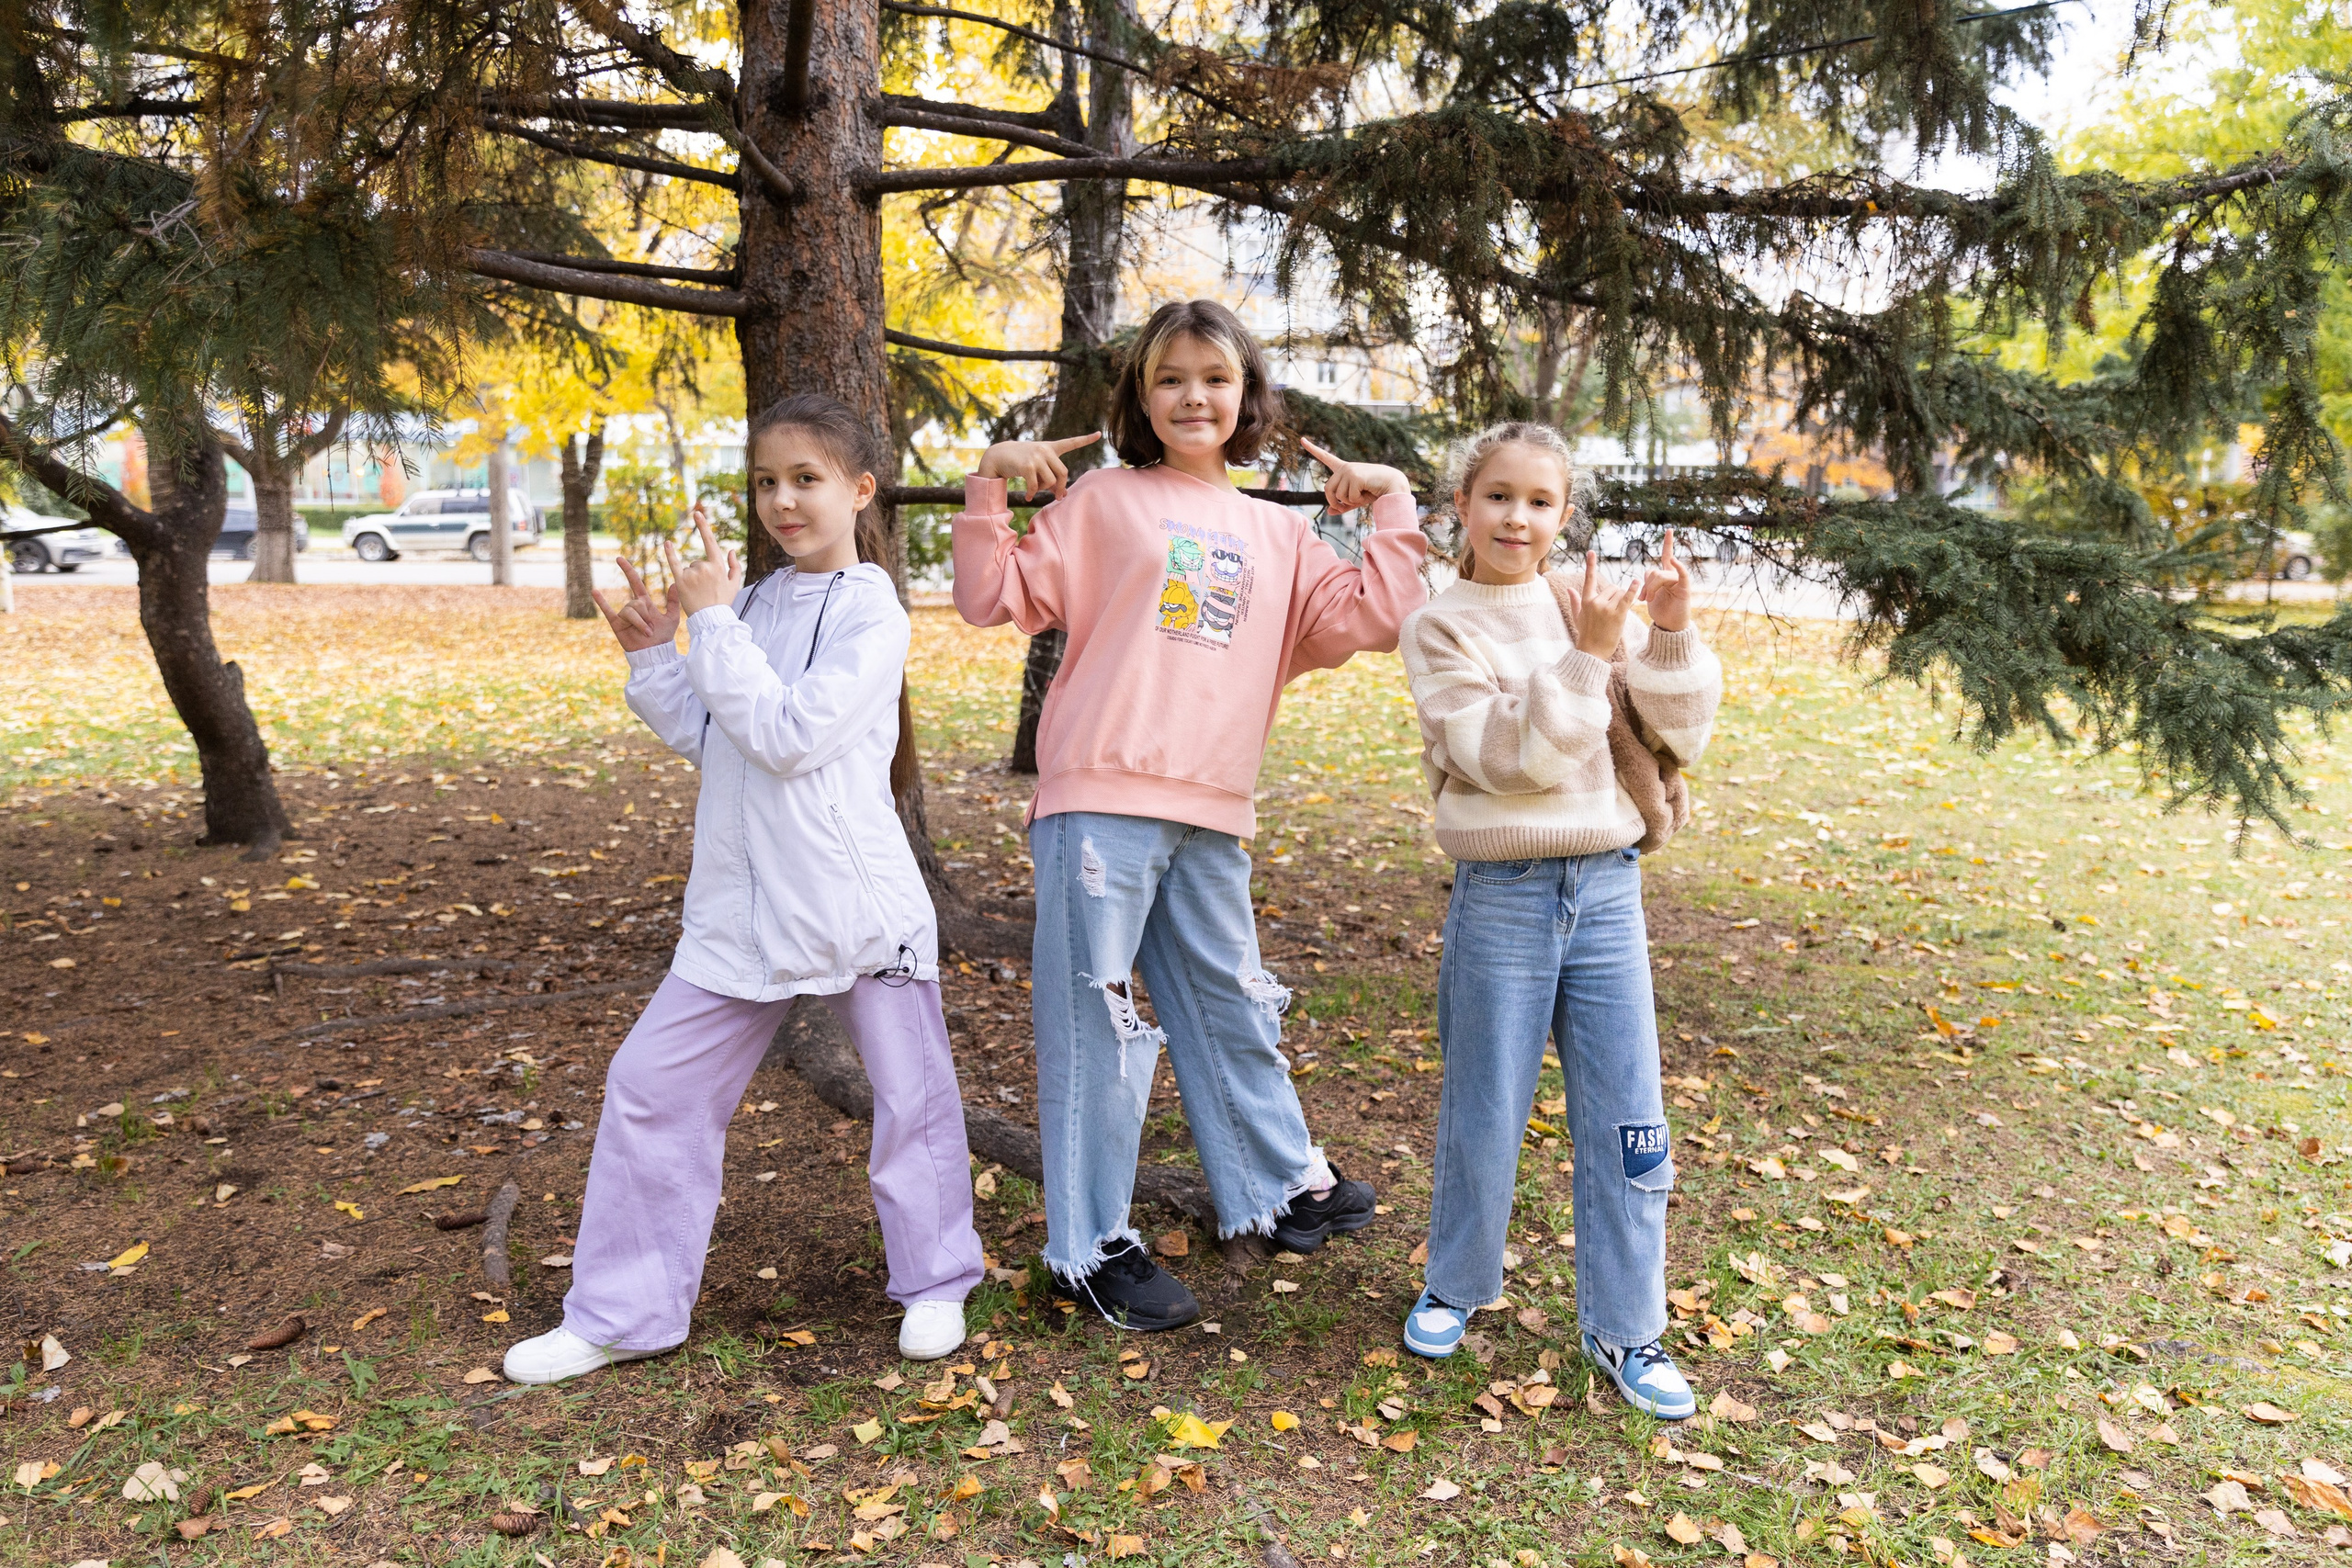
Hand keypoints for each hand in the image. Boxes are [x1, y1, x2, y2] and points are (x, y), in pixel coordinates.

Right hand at [592, 552, 680, 652]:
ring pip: (630, 611)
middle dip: (646, 616)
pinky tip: (594, 591)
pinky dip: (601, 602)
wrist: (655, 653)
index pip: (635, 583)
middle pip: (636, 602)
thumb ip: (673, 602)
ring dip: (640, 623)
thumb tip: (676, 583)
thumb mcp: (672, 618)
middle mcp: (633, 607)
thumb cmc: (663, 637)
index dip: (627, 570)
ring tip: (647, 634)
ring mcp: (624, 616)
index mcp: (645, 603)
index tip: (619, 558)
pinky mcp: (617, 624)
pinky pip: (608, 611)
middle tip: (652, 629)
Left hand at [663, 506, 743, 616]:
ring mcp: (692, 574)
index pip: (710, 541)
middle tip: (706, 590)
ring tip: (698, 593)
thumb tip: (730, 550)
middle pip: (698, 562)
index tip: (696, 513)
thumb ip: (734, 565)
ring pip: (689, 568)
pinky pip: (674, 564)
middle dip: (701, 573)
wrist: (711, 619)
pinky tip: (667, 543)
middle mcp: (705, 567)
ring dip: (692, 578)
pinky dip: (670, 554)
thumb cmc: (724, 602)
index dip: (703, 526)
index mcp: (718, 566)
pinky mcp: (681, 581)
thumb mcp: (734, 584)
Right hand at [976, 432, 1100, 500]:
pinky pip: (1036, 485)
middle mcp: (1045, 450)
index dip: (1085, 440)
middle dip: (1060, 487)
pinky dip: (1033, 493)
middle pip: (1063, 473)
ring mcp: (1036, 456)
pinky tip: (1028, 496)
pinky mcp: (1027, 465)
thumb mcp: (1037, 468)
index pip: (1071, 442)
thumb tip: (1061, 496)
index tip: (1099, 434)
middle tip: (1057, 497)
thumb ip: (1050, 478)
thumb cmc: (1019, 463)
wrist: (997, 457)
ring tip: (1035, 490)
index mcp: (1050, 448)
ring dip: (1044, 490)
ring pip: (1050, 481)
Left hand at [1299, 437, 1409, 514]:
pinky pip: (1349, 497)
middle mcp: (1345, 468)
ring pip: (1338, 496)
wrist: (1392, 485)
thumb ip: (1342, 505)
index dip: (1313, 449)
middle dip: (1335, 503)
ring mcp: (1349, 471)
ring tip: (1362, 495)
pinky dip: (1358, 501)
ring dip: (1349, 502)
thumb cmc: (1374, 491)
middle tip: (1346, 506)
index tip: (1302, 439)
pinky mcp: (1355, 476)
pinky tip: (1367, 493)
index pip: (1325, 457)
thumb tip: (1329, 512)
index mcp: (1343, 469)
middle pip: (1327, 490)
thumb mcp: (1355, 499)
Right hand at [1566, 550, 1638, 658]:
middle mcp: (1595, 602)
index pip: (1589, 579)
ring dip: (1622, 601)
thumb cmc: (1586, 635)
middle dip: (1615, 596)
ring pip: (1620, 593)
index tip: (1591, 552)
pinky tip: (1637, 581)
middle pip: (1611, 588)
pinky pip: (1627, 598)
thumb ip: (1575, 601)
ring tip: (1616, 616)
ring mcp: (1606, 608)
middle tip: (1612, 612)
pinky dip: (1633, 590)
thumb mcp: (1578, 617)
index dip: (1590, 565)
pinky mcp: (1617, 614)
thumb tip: (1569, 588)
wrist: (1592, 652)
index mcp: (1586, 601)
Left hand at [1640, 528, 1692, 631]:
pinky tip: (1675, 561)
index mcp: (1665, 575)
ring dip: (1650, 588)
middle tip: (1642, 598)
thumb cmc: (1660, 610)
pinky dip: (1679, 566)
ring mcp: (1679, 581)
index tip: (1670, 530)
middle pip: (1654, 571)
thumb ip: (1648, 581)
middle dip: (1645, 584)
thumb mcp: (1649, 594)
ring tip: (1647, 600)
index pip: (1667, 555)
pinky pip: (1682, 574)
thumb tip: (1645, 574)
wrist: (1669, 626)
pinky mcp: (1685, 589)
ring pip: (1659, 574)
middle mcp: (1673, 576)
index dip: (1668, 543)